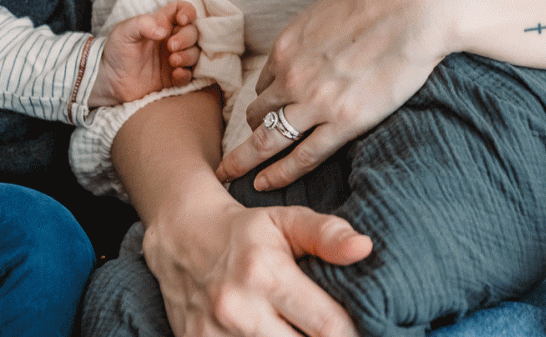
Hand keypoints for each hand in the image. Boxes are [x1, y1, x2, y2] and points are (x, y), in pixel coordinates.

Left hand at [91, 0, 200, 107]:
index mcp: (161, 23)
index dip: (188, 11)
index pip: (182, 9)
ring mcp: (174, 58)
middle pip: (192, 32)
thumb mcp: (123, 32)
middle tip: (171, 46)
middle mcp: (171, 39)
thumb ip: (142, 24)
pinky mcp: (173, 78)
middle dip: (186, 38)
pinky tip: (175, 74)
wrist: (109, 80)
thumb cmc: (116, 50)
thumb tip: (163, 30)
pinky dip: (186, 74)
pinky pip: (189, 75)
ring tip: (173, 61)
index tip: (182, 20)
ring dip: (188, 55)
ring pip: (194, 53)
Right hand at [144, 195, 369, 336]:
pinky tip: (271, 335)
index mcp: (266, 274)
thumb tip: (364, 248)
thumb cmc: (245, 232)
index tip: (360, 329)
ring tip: (300, 331)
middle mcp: (238, 310)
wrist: (181, 237)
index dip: (351, 333)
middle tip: (328, 331)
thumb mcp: (287, 220)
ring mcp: (212, 334)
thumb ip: (327, 234)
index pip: (328, 327)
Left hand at [215, 0, 449, 190]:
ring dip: (248, 158)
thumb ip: (312, 39)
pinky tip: (266, 183)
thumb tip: (316, 48)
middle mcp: (292, 76)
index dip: (264, 102)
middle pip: (257, 113)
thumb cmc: (378, 0)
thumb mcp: (327, 12)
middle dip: (244, 134)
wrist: (412, 7)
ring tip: (234, 174)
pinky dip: (281, 173)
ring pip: (268, 139)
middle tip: (229, 154)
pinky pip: (304, 156)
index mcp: (287, 46)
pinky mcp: (345, 122)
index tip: (264, 116)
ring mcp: (315, 102)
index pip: (264, 83)